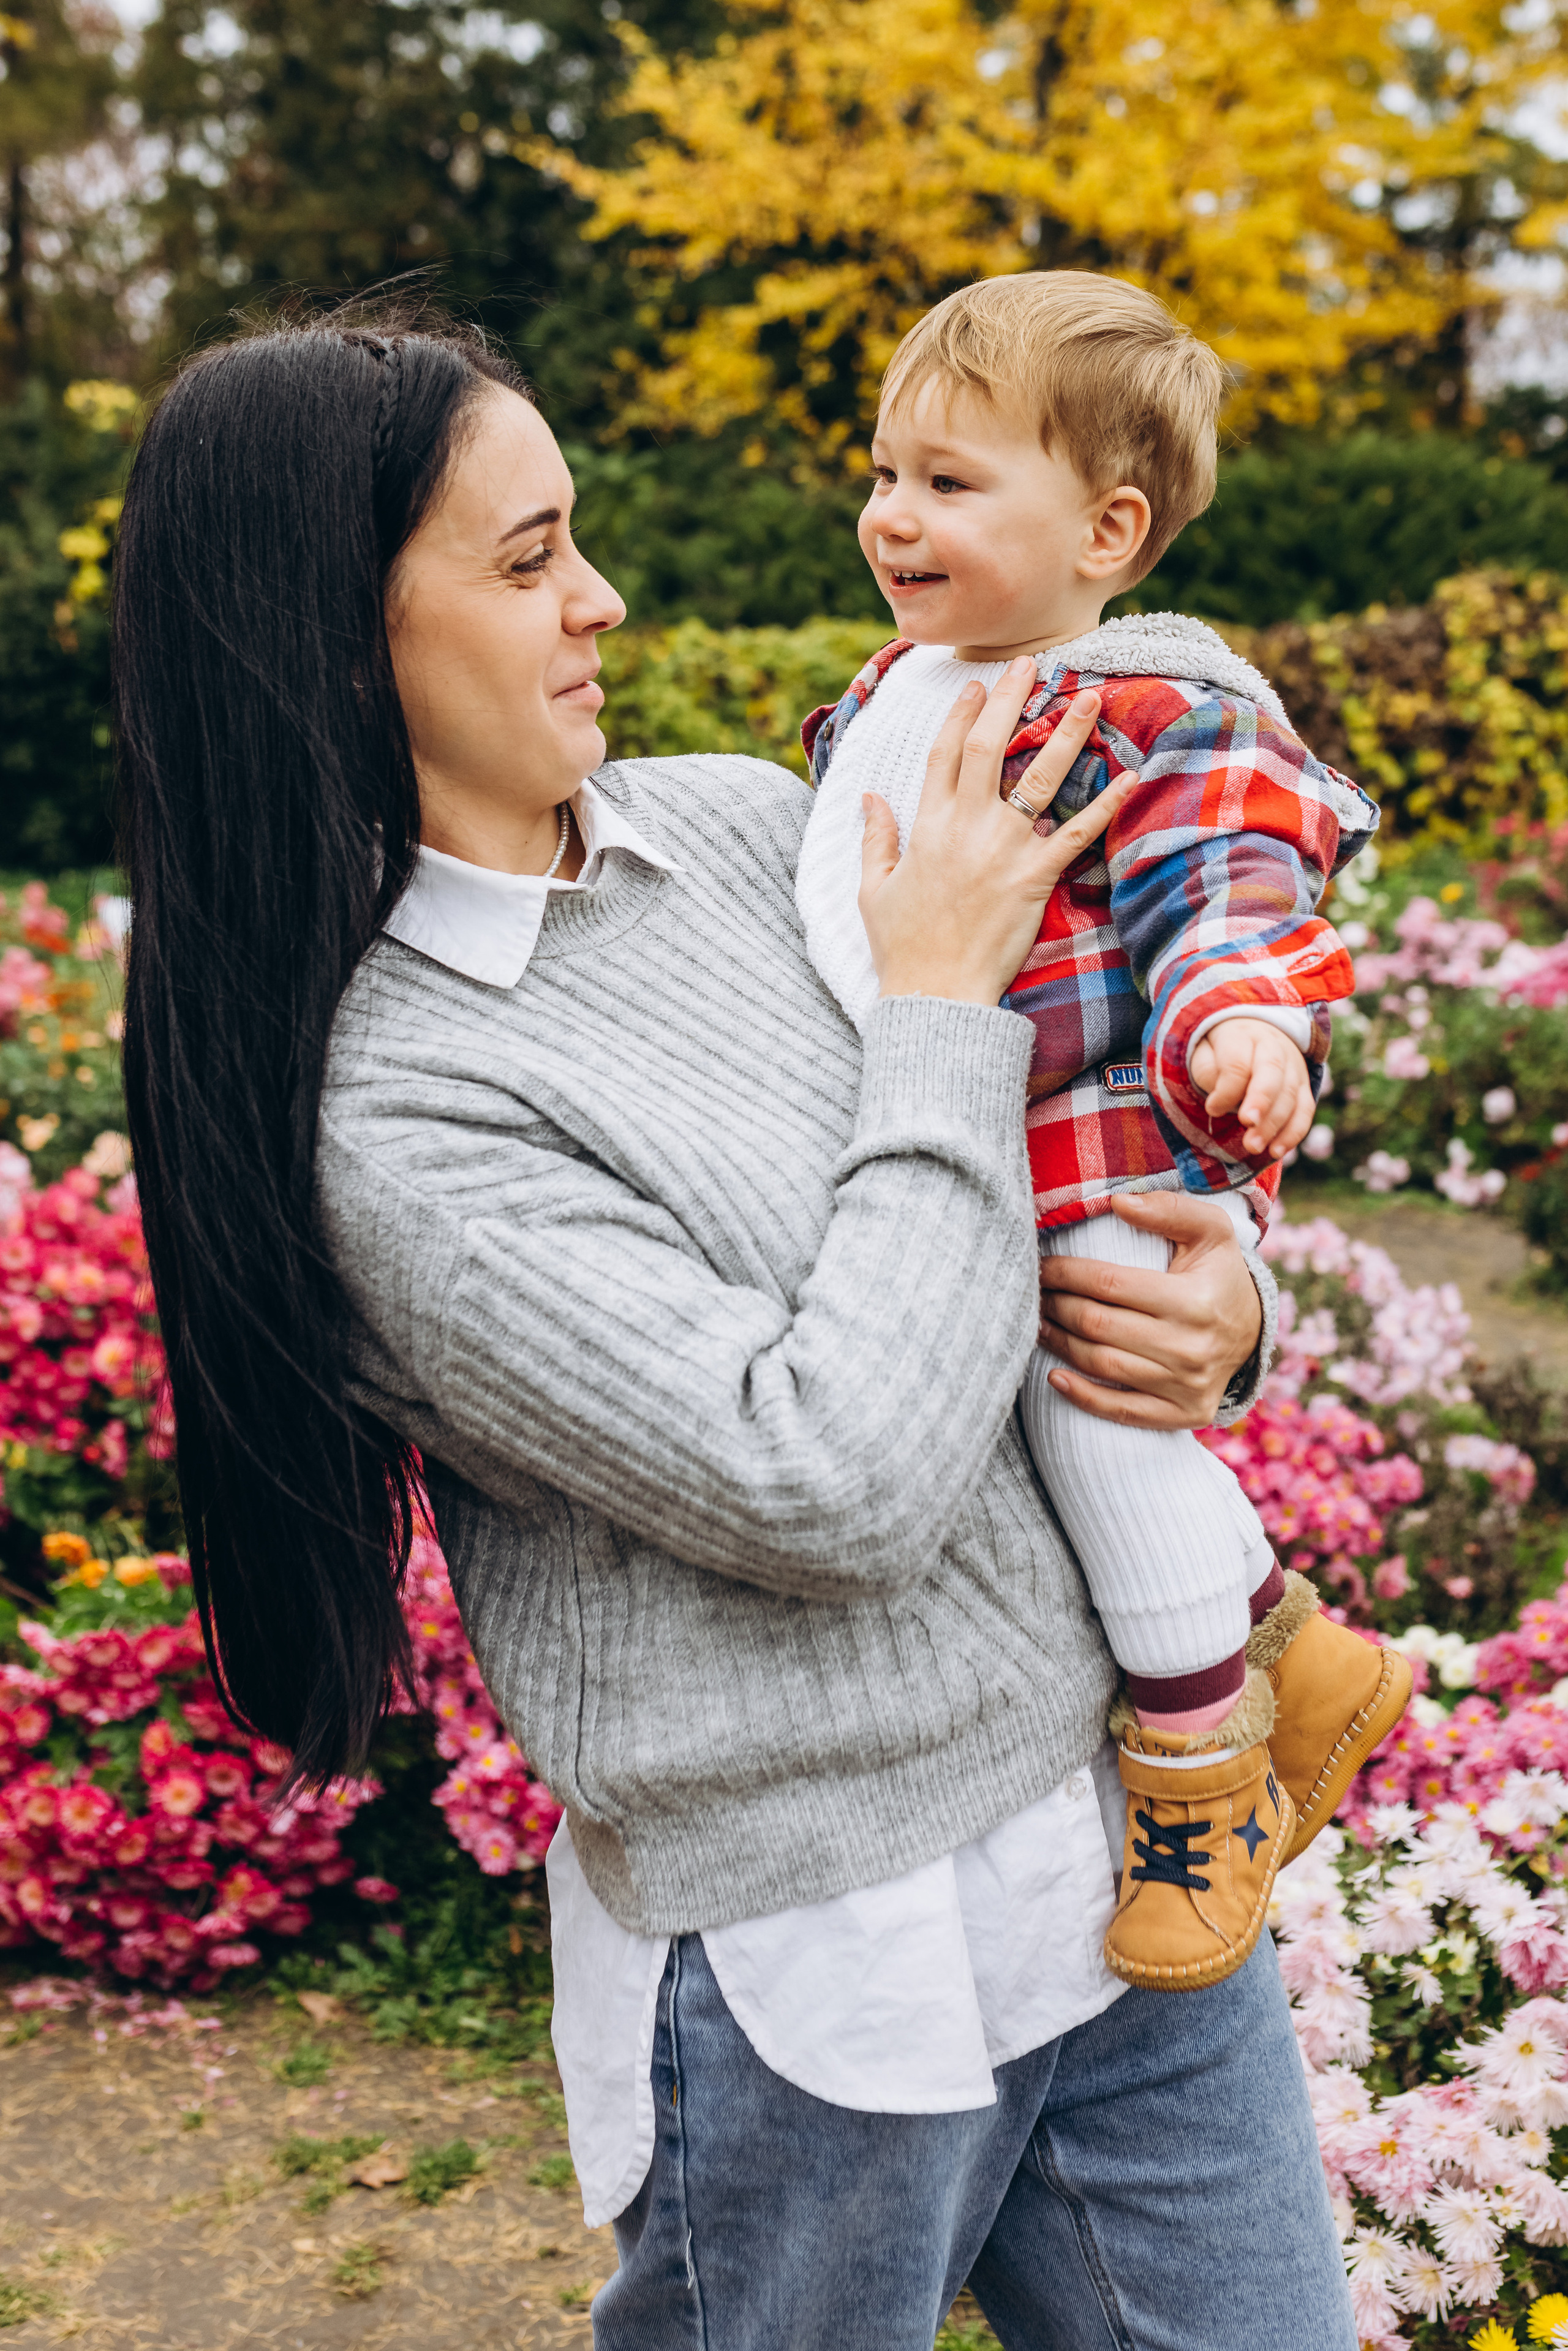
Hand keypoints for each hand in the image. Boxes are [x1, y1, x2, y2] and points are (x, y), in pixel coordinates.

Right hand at [861, 662, 1127, 1004]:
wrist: (935, 994)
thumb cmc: (903, 947)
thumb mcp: (873, 889)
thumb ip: (875, 837)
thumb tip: (869, 796)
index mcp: (926, 824)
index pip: (945, 753)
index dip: (962, 714)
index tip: (977, 684)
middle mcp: (966, 826)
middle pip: (990, 747)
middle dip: (1011, 700)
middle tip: (1031, 664)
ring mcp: (1003, 849)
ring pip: (1039, 777)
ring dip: (1066, 734)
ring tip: (1090, 698)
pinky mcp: (1034, 878)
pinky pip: (1076, 834)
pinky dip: (1105, 805)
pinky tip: (1129, 776)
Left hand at [1037, 1192, 1263, 1429]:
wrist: (1254, 1332)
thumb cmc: (1219, 1274)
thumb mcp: (1210, 1231)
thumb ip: (1169, 1209)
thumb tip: (1119, 1202)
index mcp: (1194, 1300)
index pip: (1108, 1283)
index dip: (1065, 1273)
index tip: (1040, 1266)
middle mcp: (1191, 1347)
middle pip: (1097, 1325)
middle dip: (1055, 1306)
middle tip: (1034, 1294)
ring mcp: (1187, 1385)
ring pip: (1101, 1365)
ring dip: (1059, 1344)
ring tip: (1038, 1324)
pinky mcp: (1184, 1413)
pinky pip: (1122, 1411)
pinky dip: (1083, 1397)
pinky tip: (1056, 1377)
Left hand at [1189, 1018, 1313, 1160]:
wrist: (1253, 1035)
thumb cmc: (1221, 1053)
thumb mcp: (1204, 1055)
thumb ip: (1208, 1072)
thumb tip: (1220, 1102)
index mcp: (1243, 1036)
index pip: (1239, 1061)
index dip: (1227, 1089)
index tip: (1212, 1110)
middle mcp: (1273, 1046)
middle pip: (1272, 1072)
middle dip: (1261, 1101)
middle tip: (1247, 1124)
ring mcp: (1293, 1066)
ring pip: (1291, 1094)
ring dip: (1274, 1124)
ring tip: (1254, 1148)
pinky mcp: (1304, 1086)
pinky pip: (1305, 1109)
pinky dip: (1293, 1133)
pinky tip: (1276, 1151)